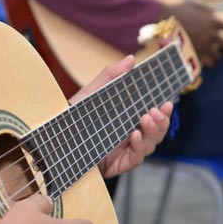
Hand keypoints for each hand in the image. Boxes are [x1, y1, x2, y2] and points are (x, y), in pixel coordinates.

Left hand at [70, 56, 173, 177]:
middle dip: (162, 120)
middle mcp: (128, 135)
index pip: (152, 114)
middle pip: (156, 130)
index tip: (168, 100)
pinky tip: (135, 135)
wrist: (54, 141)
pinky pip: (136, 158)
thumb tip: (130, 59)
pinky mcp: (118, 164)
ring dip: (153, 131)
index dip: (163, 109)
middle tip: (159, 109)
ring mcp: (125, 151)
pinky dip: (139, 146)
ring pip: (150, 144)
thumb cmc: (72, 117)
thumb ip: (110, 77)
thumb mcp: (90, 94)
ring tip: (147, 118)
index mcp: (126, 119)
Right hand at [162, 2, 222, 67]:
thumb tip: (212, 13)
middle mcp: (210, 35)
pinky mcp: (193, 56)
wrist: (160, 21)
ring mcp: (202, 47)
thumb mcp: (191, 5)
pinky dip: (203, 65)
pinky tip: (198, 61)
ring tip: (207, 56)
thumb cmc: (173, 12)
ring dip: (214, 58)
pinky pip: (205, 66)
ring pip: (217, 59)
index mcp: (212, 22)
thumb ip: (204, 9)